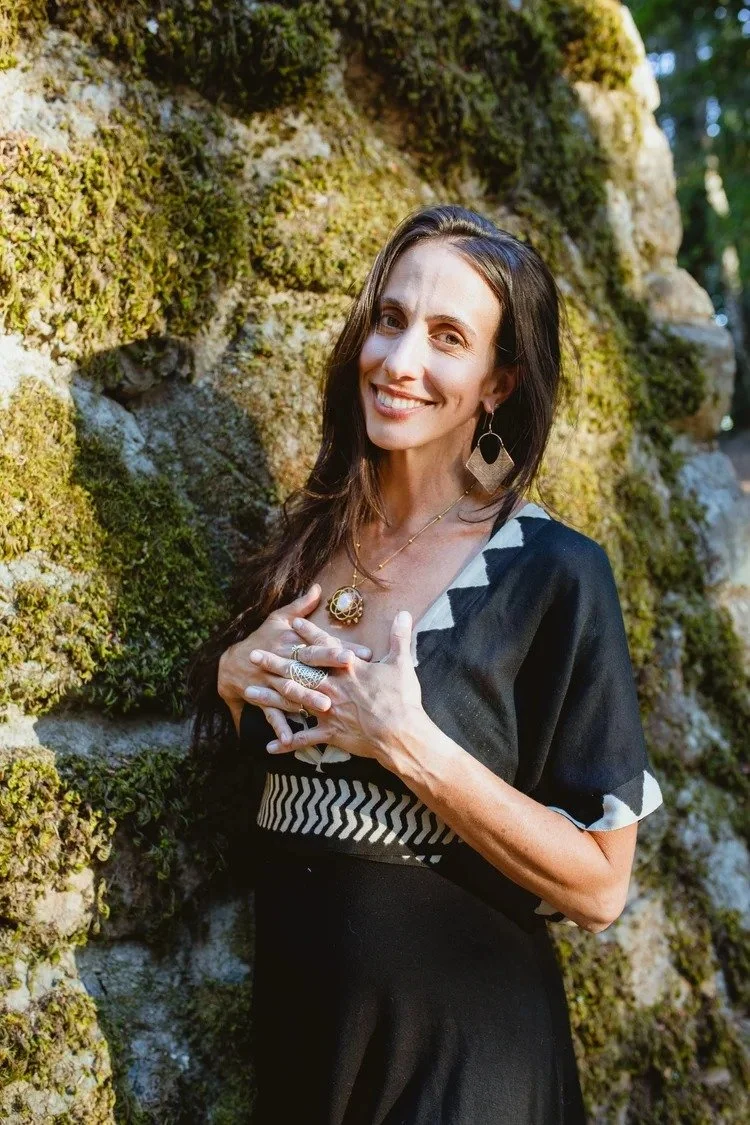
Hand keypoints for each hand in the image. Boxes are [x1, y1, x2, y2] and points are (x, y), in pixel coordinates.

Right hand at [218, 583, 372, 744]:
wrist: (229, 663)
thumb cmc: (261, 639)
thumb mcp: (278, 619)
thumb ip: (300, 606)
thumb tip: (318, 588)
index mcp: (290, 642)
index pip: (318, 643)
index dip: (338, 647)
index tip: (360, 651)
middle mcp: (282, 659)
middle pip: (307, 662)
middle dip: (328, 665)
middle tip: (349, 668)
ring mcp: (270, 680)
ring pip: (291, 689)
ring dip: (307, 698)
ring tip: (325, 706)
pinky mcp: (261, 697)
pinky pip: (271, 713)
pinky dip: (280, 726)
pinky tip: (290, 739)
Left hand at [251, 610, 424, 762]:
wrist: (400, 733)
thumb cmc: (402, 699)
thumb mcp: (402, 663)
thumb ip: (399, 637)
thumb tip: (405, 613)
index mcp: (348, 669)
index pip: (324, 647)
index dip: (309, 634)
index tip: (293, 624)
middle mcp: (333, 686)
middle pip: (299, 671)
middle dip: (275, 662)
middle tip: (254, 655)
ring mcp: (328, 710)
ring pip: (293, 701)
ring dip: (270, 697)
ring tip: (249, 691)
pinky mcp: (330, 733)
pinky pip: (304, 739)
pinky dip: (287, 742)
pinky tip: (269, 747)